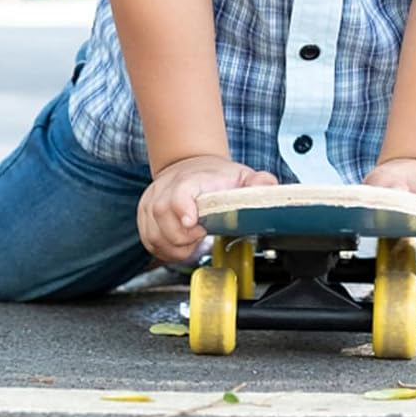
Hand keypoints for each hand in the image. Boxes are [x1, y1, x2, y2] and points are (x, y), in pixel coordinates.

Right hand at [137, 155, 278, 264]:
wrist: (189, 166)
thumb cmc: (215, 177)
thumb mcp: (242, 176)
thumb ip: (259, 184)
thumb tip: (270, 188)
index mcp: (192, 179)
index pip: (180, 192)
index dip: (182, 208)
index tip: (193, 223)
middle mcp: (167, 189)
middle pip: (163, 217)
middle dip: (183, 237)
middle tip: (201, 236)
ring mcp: (152, 202)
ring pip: (154, 234)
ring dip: (175, 247)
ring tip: (193, 242)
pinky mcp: (145, 216)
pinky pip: (149, 241)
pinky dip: (165, 250)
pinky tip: (181, 245)